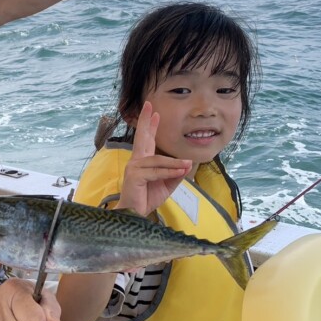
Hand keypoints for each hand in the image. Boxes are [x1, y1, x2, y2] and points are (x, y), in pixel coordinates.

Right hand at [116, 102, 190, 216]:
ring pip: (158, 160)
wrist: (134, 215)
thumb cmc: (147, 199)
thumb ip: (175, 174)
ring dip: (174, 164)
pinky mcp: (134, 176)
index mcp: (142, 161)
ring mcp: (133, 167)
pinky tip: (179, 173)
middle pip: (141, 138)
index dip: (150, 126)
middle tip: (149, 105)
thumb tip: (187, 163)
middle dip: (146, 121)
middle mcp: (136, 161)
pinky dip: (169, 172)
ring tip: (187, 165)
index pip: (146, 141)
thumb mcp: (167, 185)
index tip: (154, 112)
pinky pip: (156, 171)